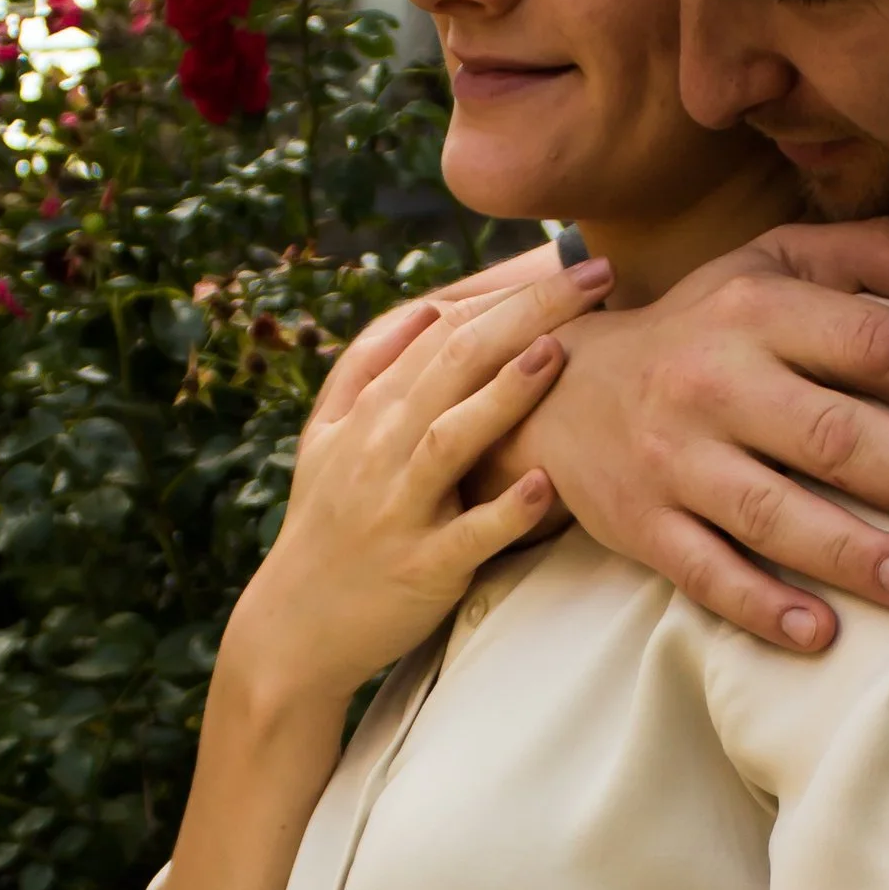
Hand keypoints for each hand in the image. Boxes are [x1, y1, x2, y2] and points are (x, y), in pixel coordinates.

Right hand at [217, 246, 612, 711]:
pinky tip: (544, 488)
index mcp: (368, 412)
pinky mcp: (420, 568)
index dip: (505, 292)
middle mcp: (379, 449)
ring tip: (559, 354)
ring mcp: (398, 508)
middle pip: (453, 363)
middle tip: (595, 276)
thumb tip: (428, 307)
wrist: (293, 629)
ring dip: (505, 395)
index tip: (569, 261)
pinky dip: (504, 512)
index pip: (440, 330)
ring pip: (450, 438)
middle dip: (527, 313)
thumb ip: (368, 369)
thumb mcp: (327, 438)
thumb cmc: (327, 527)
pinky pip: (466, 535)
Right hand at [515, 218, 888, 651]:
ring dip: (854, 554)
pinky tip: (820, 635)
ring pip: (772, 512)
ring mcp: (675, 460)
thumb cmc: (701, 329)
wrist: (559, 390)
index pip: (873, 343)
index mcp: (758, 310)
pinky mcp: (641, 525)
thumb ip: (871, 258)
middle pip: (835, 434)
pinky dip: (760, 605)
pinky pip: (705, 572)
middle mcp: (715, 382)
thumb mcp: (771, 266)